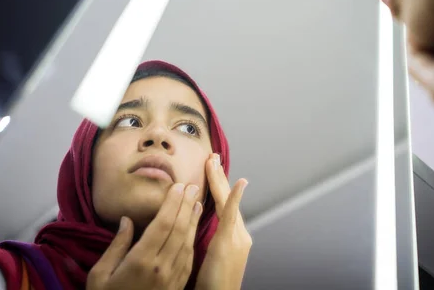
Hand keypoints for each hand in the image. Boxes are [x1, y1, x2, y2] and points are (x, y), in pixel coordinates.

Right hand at [87, 183, 202, 289]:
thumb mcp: (100, 275)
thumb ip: (117, 246)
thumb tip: (127, 220)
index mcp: (141, 262)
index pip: (162, 225)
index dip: (172, 203)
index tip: (178, 186)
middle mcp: (160, 268)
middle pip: (178, 230)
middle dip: (186, 206)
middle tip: (193, 186)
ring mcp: (171, 279)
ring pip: (187, 243)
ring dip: (193, 221)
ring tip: (198, 202)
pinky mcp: (177, 287)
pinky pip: (188, 260)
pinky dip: (193, 241)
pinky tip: (194, 230)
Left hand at [195, 154, 251, 289]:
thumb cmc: (213, 287)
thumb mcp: (212, 261)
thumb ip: (207, 243)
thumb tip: (193, 229)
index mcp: (233, 239)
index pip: (224, 206)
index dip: (218, 187)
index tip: (211, 170)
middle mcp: (239, 235)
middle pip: (227, 200)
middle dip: (219, 178)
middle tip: (213, 157)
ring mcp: (237, 238)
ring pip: (228, 202)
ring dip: (221, 180)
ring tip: (214, 161)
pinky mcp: (230, 243)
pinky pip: (232, 215)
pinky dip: (236, 197)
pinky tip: (240, 183)